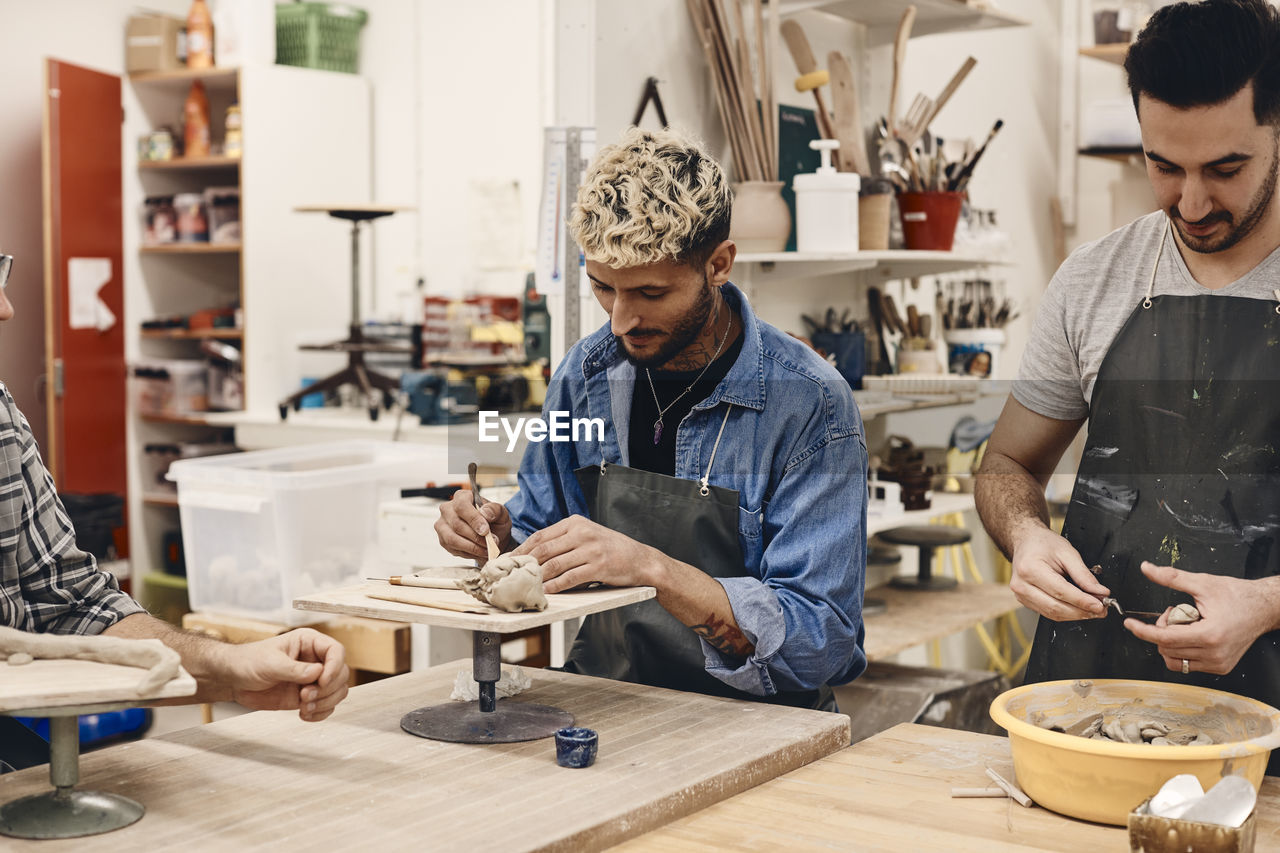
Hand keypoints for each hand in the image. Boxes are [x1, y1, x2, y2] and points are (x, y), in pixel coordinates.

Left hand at [225, 629, 349, 721]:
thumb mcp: (270, 663)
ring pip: (338, 691)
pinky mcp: (308, 696)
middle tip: (304, 696)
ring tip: (303, 706)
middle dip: (327, 689)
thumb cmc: (249, 661)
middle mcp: (315, 660)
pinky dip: (320, 713)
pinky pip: (327, 706)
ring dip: (325, 702)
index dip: (334, 667)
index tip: (321, 681)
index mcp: (309, 643)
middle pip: (341, 674)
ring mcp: (313, 680)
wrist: (234, 680)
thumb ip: (294, 669)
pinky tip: (304, 714)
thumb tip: (317, 673)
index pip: (336, 651)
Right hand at [435, 489, 512, 561]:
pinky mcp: (443, 540)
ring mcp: (442, 525)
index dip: (473, 519)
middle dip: (475, 537)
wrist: (491, 534)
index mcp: (461, 497)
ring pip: (452, 539)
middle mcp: (447, 509)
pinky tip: (479, 551)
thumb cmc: (494, 521)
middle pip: (457, 524)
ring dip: (472, 547)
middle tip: (491, 542)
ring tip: (487, 549)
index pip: (462, 506)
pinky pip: (453, 549)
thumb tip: (485, 513)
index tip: (486, 530)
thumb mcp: (500, 513)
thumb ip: (495, 510)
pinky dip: (469, 553)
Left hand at [512, 515, 662, 592]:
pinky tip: (546, 591)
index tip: (509, 561)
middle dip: (524, 564)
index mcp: (575, 523)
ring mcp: (590, 549)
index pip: (540, 536)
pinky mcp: (598, 566)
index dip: (522, 550)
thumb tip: (534, 554)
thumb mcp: (587, 535)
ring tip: (526, 585)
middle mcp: (582, 533)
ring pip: (554, 564)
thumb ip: (564, 540)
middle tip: (512, 576)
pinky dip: (555, 586)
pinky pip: (569, 578)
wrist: (641, 559)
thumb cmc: (611, 549)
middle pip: (543, 549)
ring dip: (537, 577)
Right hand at [1008, 525, 1108, 620]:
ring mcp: (1021, 595)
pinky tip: (1078, 608)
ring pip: (1053, 614)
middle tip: (1101, 609)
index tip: (1100, 604)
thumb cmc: (1043, 544)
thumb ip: (1083, 574)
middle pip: (1056, 607)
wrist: (1027, 542)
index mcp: (1030, 569)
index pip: (1061, 592)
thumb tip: (1099, 592)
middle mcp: (1022, 585)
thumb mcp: (1067, 552)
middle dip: (1082, 611)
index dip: (1083, 601)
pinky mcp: (1025, 601)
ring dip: (1076, 615)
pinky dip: (1066, 613)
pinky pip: (1048, 613)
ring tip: (1092, 610)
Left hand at [1123, 561, 1276, 675]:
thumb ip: (1171, 577)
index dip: (1143, 630)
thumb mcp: (1202, 583)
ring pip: (1175, 660)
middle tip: (1175, 612)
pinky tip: (1192, 633)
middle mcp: (1214, 654)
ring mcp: (1218, 663)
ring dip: (1171, 642)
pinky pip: (1188, 664)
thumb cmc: (1237, 595)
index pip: (1164, 638)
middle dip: (1162, 629)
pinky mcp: (1220, 667)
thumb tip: (1147, 568)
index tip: (1129, 624)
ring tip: (1185, 623)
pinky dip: (1182, 649)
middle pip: (1167, 649)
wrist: (1263, 608)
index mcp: (1209, 635)